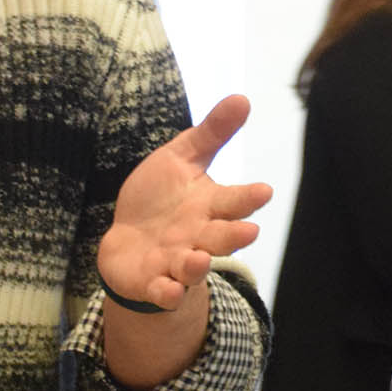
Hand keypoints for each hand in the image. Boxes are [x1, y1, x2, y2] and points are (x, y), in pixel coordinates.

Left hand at [96, 94, 271, 310]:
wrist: (127, 241)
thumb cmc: (160, 198)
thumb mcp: (181, 158)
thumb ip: (211, 133)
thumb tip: (242, 97)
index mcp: (208, 206)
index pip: (233, 201)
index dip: (248, 198)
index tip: (264, 191)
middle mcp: (198, 236)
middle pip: (219, 237)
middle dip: (233, 235)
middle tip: (248, 231)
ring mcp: (176, 262)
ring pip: (192, 266)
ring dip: (196, 264)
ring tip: (198, 258)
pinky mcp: (154, 283)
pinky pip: (163, 291)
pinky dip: (167, 293)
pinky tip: (168, 289)